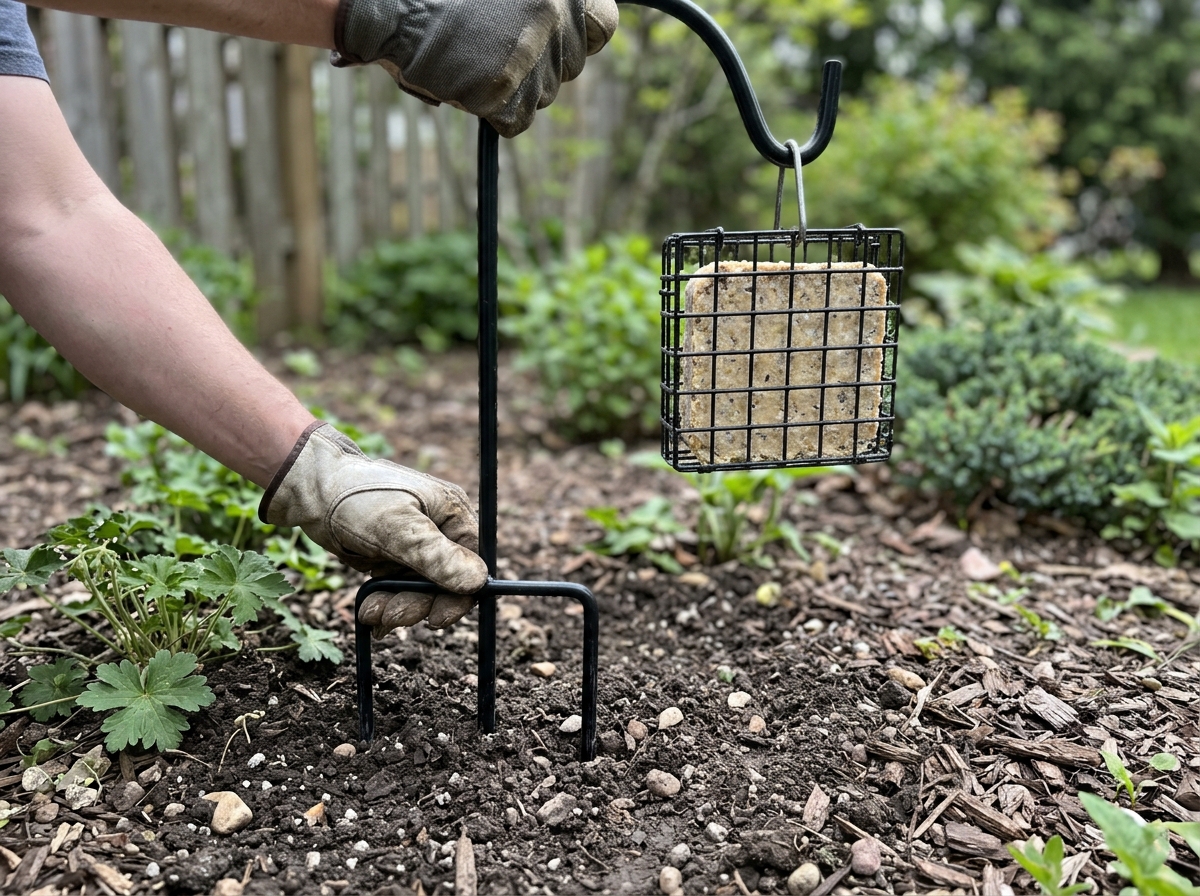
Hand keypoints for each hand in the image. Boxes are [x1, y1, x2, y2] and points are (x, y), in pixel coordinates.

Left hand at [259, 423, 488, 630]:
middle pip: (445, 583)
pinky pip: (398, 589)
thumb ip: (437, 556)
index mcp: (452, 514)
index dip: (457, 595)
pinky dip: (386, 602)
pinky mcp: (394, 558)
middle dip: (419, 604)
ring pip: (420, 591)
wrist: (311, 491)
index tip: (436, 619)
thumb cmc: (356, 498)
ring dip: (399, 608)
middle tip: (393, 618)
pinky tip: (370, 612)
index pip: (471, 564)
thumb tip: (477, 581)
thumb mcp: (398, 528)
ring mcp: (416, 546)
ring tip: (372, 614)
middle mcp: (439, 531)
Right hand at [330, 0, 618, 137]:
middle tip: (492, 48)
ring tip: (470, 59)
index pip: (603, 28)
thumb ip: (541, 4)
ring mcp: (531, 54)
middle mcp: (554, 16)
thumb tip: (581, 34)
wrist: (387, 2)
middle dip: (538, 66)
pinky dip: (493, 114)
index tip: (549, 41)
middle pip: (569, 67)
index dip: (575, 38)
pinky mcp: (503, 89)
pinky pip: (515, 121)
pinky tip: (463, 83)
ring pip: (543, 97)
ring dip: (513, 90)